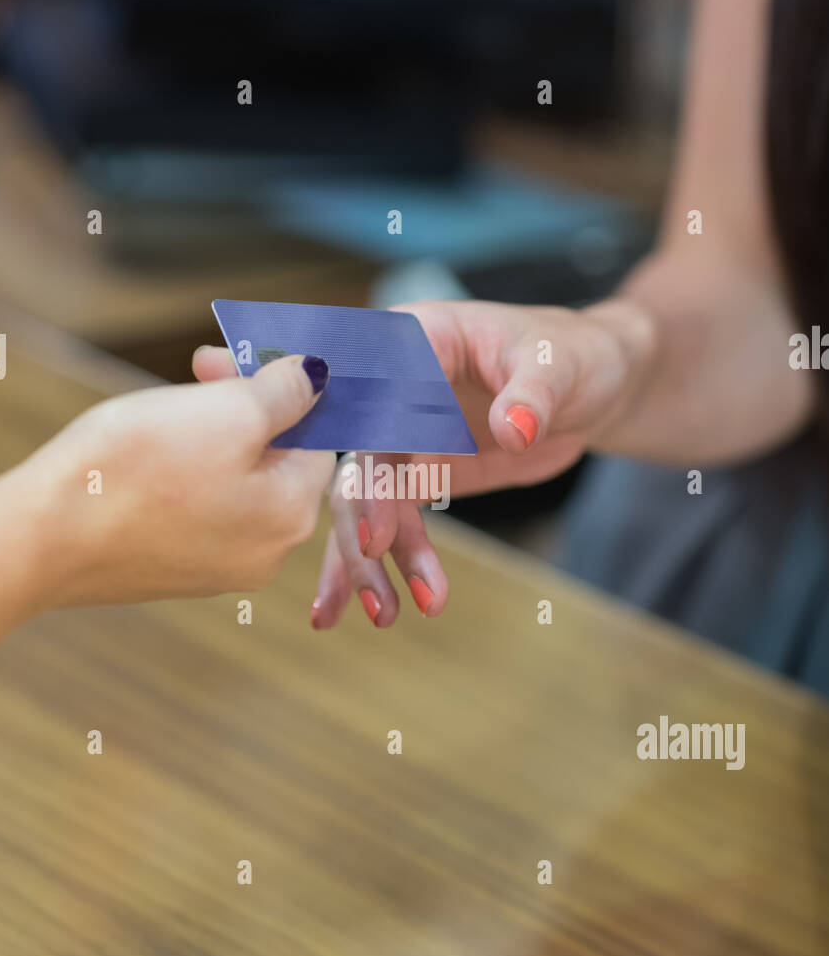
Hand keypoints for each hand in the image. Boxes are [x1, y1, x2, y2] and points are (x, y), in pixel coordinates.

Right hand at [14, 353, 333, 608]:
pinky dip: (183, 472)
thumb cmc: (135, 472)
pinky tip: (147, 453)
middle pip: (276, 459)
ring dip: (211, 433)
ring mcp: (218, 567)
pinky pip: (198, 507)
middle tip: (198, 365)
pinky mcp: (173, 569)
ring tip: (167, 407)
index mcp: (292, 514)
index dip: (281, 387)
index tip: (236, 356)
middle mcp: (266, 553)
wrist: (43, 536)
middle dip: (243, 404)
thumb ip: (284, 393)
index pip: (317, 438)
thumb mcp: (225, 411)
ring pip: (235, 480)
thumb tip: (317, 378)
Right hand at [306, 297, 655, 626]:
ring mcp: (400, 435)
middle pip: (360, 462)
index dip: (369, 454)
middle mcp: (391, 389)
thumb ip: (534, 394)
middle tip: (380, 576)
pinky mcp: (417, 474)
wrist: (595, 384)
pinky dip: (377, 564)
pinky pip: (388, 521)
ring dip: (368, 560)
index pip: (374, 398)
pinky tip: (362, 608)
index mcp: (415, 340)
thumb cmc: (575, 353)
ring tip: (385, 615)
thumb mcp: (560, 364)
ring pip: (365, 503)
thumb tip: (515, 430)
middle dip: (363, 526)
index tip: (373, 518)